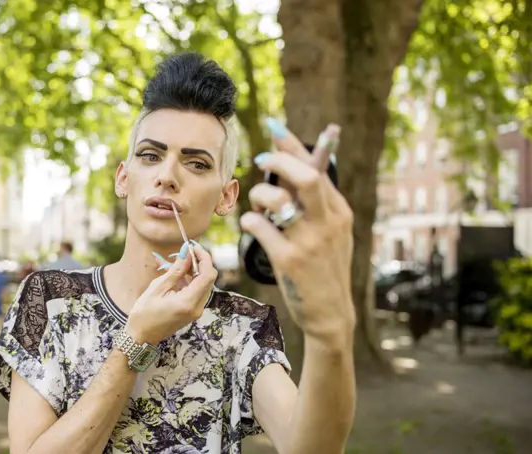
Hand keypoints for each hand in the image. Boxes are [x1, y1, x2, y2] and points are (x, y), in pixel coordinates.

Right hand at [125, 243, 217, 344]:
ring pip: (203, 283)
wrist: (141, 336)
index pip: (208, 275)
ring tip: (175, 263)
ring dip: (193, 271)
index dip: (204, 257)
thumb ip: (176, 270)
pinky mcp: (192, 311)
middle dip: (198, 262)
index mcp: (188, 302)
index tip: (193, 247)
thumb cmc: (144, 313)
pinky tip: (175, 275)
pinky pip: (196, 291)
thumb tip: (186, 253)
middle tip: (184, 253)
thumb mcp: (157, 287)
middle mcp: (197, 308)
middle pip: (208, 278)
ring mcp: (196, 310)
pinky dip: (189, 280)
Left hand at [240, 119, 355, 345]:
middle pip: (303, 176)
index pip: (316, 167)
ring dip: (259, 196)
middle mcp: (327, 222)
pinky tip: (252, 226)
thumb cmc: (325, 266)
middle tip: (261, 159)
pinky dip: (250, 220)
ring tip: (258, 206)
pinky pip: (259, 226)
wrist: (331, 312)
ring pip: (276, 199)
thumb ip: (318, 200)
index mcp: (338, 210)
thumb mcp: (333, 231)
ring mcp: (309, 241)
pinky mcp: (289, 260)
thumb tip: (303, 163)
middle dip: (278, 160)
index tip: (274, 125)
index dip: (293, 143)